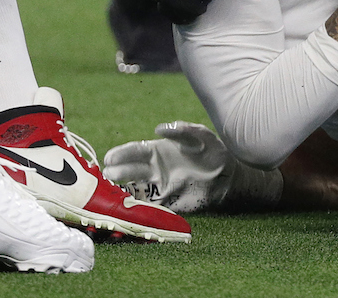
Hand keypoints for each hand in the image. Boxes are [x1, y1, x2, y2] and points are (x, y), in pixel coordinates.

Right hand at [104, 121, 275, 213]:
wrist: (228, 177)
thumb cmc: (213, 152)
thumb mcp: (201, 135)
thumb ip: (182, 130)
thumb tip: (158, 129)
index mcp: (157, 151)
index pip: (134, 151)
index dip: (121, 154)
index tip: (109, 158)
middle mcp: (154, 170)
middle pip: (130, 171)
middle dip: (118, 173)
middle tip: (109, 175)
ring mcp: (159, 187)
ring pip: (135, 190)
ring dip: (123, 193)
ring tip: (112, 194)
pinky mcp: (168, 204)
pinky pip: (149, 207)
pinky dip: (138, 209)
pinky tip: (129, 210)